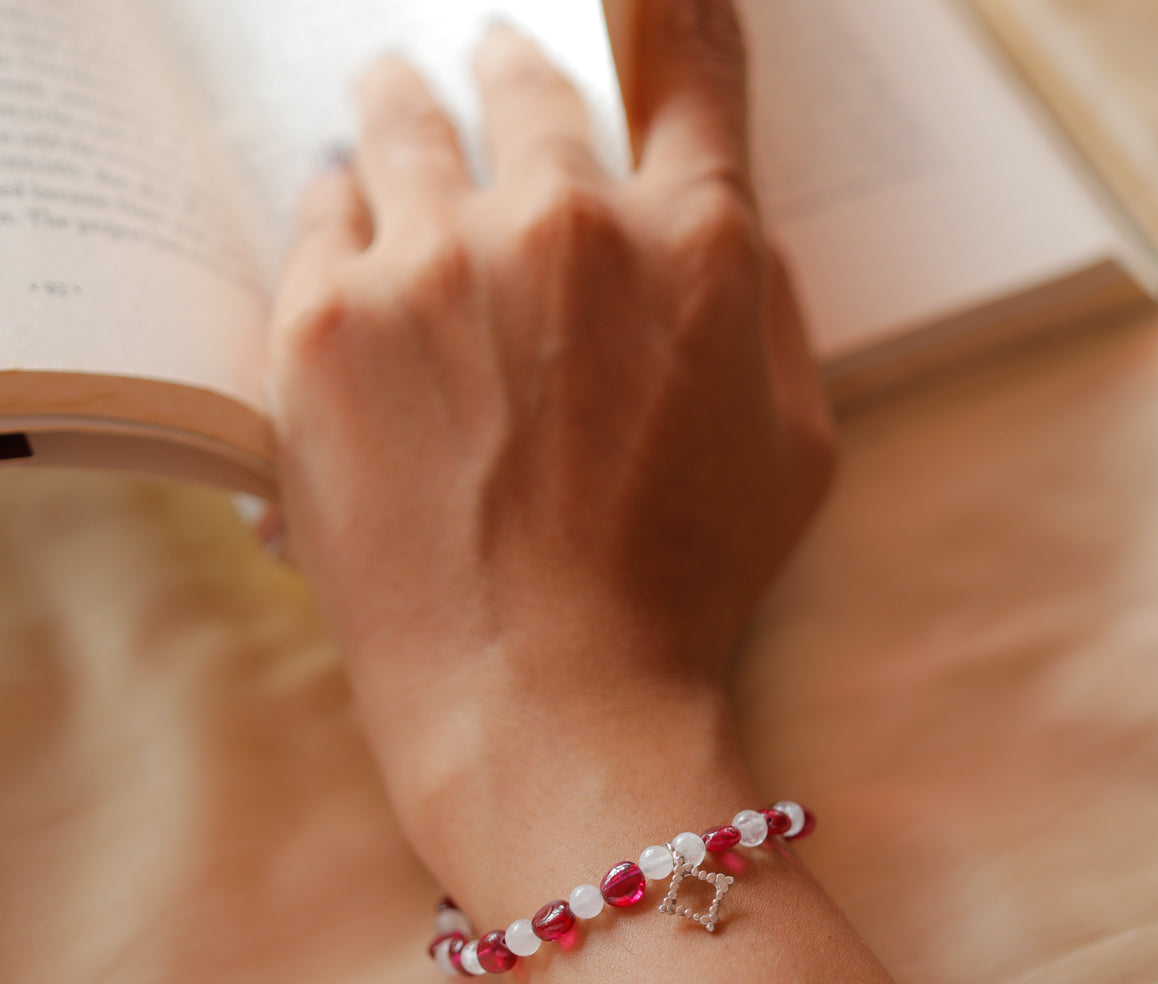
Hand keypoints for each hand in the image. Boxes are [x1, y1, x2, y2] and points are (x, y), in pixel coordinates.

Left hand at [268, 4, 832, 849]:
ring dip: (402, 106)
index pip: (690, 60)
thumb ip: (764, 303)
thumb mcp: (794, 443)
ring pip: (401, 124)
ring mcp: (433, 267)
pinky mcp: (324, 324)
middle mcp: (565, 226)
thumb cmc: (684, 584)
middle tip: (488, 61)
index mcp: (697, 245)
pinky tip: (344, 213)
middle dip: (511, 70)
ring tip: (388, 100)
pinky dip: (337, 206)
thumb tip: (714, 218)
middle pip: (525, 87)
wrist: (544, 698)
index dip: (670, 7)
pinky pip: (321, 213)